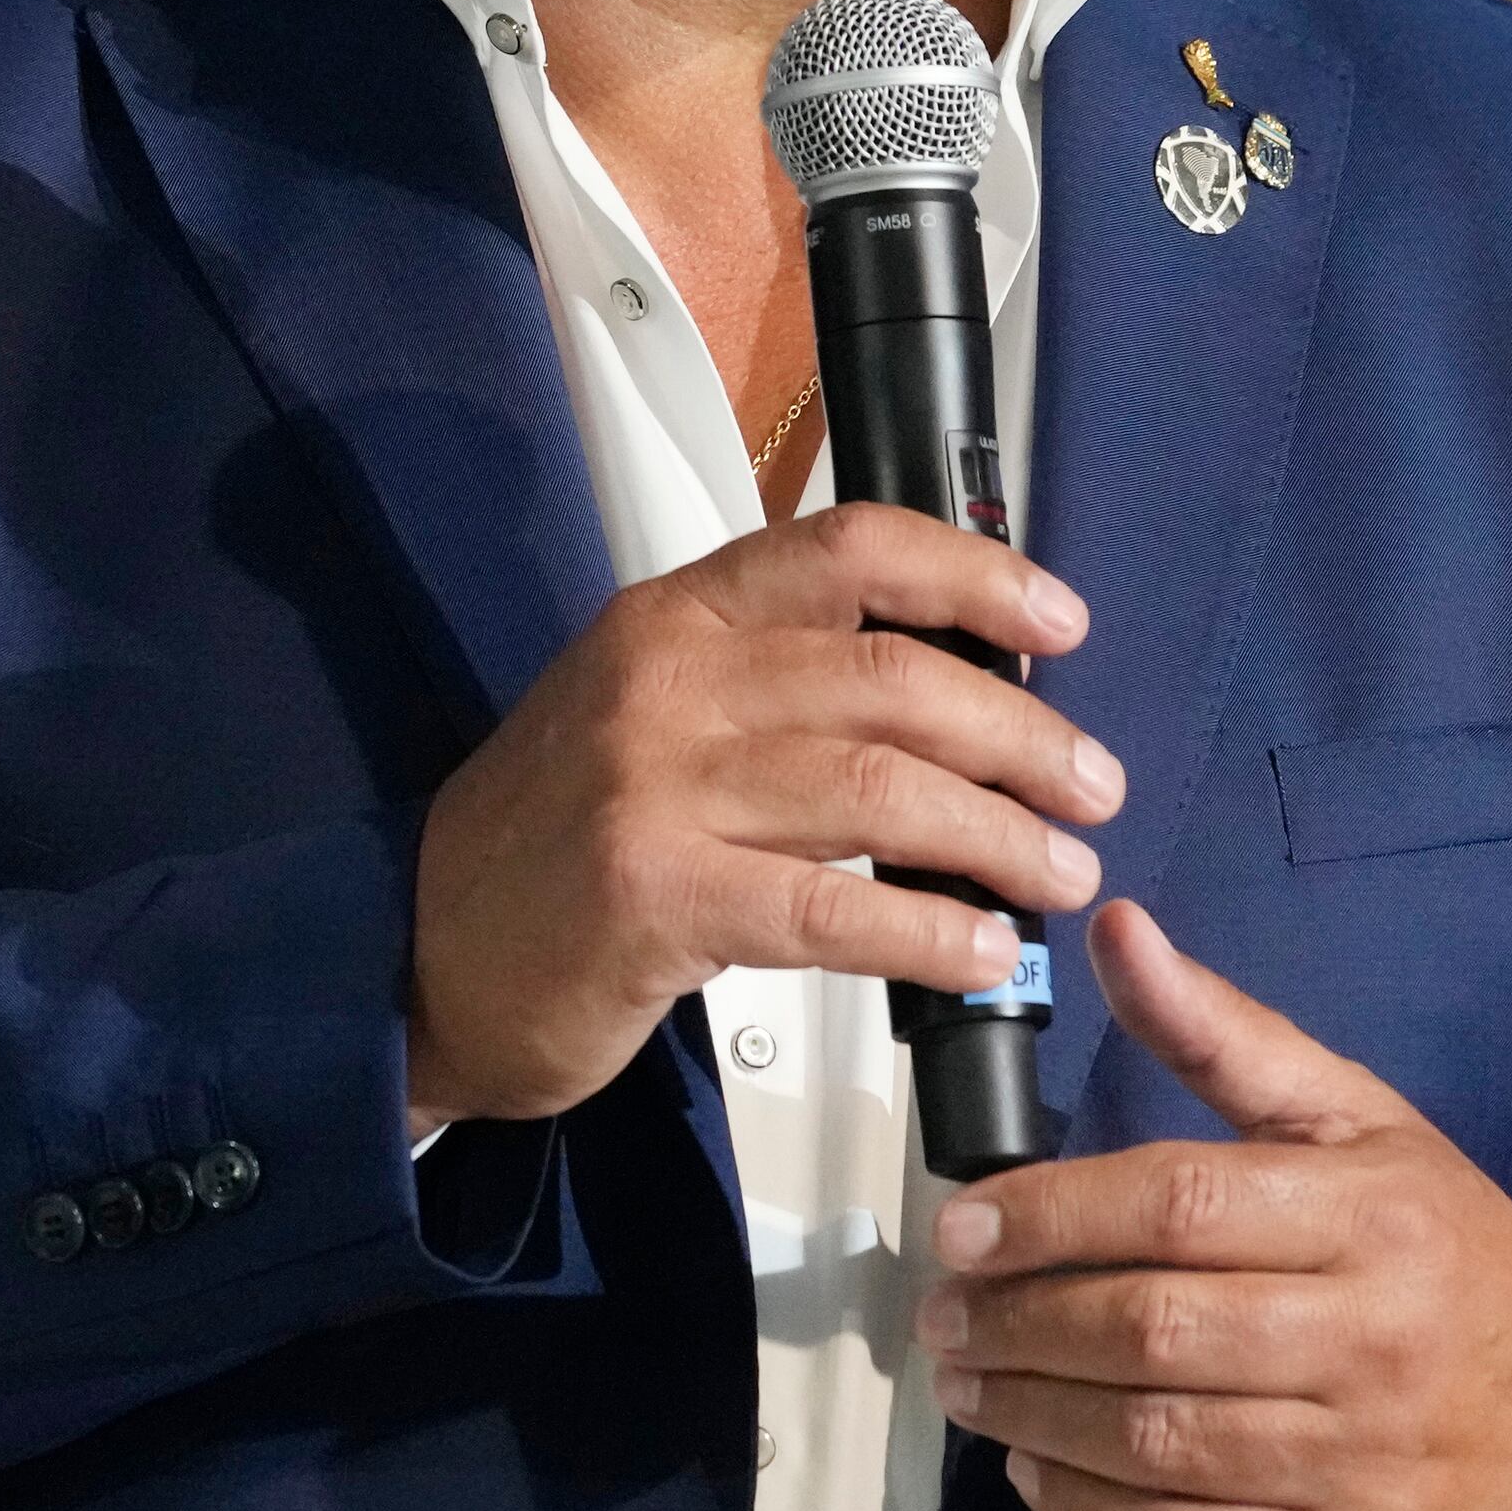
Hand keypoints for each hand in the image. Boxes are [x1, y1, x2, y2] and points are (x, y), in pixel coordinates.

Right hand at [405, 504, 1120, 1131]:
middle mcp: (664, 681)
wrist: (421, 958)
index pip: (847, 551)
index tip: (1059, 619)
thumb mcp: (650, 717)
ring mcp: (652, 786)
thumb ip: (773, 687)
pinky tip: (979, 954)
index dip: (974, 574)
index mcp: (673, 617)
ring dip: (996, 835)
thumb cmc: (555, 845)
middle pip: (890, 678)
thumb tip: (956, 701)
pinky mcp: (653, 895)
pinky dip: (926, 930)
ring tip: (1058, 870)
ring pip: (877, 789)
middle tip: (1090, 783)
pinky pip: (830, 908)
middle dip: (1019, 733)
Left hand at [916, 899, 1511, 1510]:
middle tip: (942, 1317)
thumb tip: (1116, 932)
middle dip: (1020, 1323)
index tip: (964, 1229)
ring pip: (1157, 1444)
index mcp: (1368, 1215)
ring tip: (966, 1384)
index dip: (1052, 1214)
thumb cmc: (1453, 1256)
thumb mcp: (1363, 1124)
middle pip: (1153, 1330)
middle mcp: (1366, 1338)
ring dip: (1033, 1418)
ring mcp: (1356, 1462)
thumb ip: (1226, 1034)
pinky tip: (1034, 1473)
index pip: (1181, 1206)